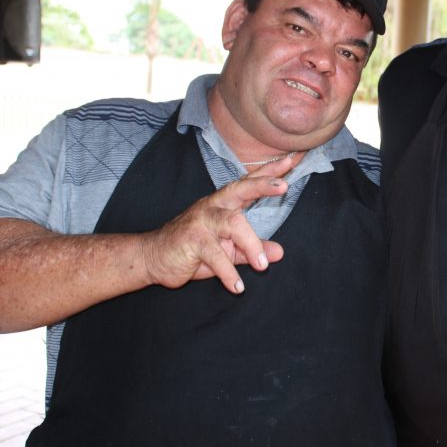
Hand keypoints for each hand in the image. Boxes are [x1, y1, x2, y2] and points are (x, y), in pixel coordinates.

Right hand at [140, 155, 296, 292]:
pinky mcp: (191, 240)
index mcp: (224, 204)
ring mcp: (201, 221)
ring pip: (233, 223)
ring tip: (262, 267)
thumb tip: (280, 252)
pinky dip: (228, 272)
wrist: (153, 258)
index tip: (292, 159)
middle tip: (284, 186)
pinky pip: (215, 255)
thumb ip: (253, 249)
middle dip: (262, 185)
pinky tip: (238, 286)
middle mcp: (213, 206)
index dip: (270, 172)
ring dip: (251, 244)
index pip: (249, 184)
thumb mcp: (229, 251)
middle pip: (240, 189)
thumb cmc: (195, 250)